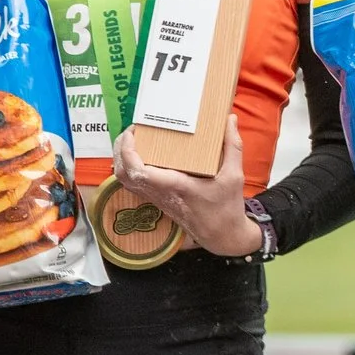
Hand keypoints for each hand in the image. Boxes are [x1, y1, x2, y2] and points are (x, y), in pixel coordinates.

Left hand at [112, 117, 262, 257]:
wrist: (222, 235)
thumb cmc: (226, 207)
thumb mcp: (234, 175)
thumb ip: (232, 145)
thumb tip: (230, 119)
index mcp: (176, 186)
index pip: (140, 172)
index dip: (128, 152)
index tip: (133, 133)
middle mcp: (160, 193)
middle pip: (124, 174)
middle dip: (120, 150)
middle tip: (132, 130)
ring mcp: (156, 198)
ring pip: (125, 180)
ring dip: (122, 158)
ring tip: (134, 139)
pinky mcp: (157, 200)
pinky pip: (133, 184)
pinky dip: (129, 167)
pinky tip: (142, 154)